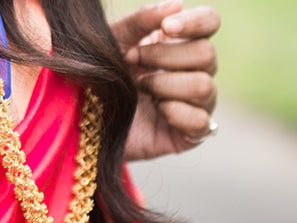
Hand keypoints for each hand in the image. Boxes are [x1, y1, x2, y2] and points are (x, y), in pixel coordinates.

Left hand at [111, 1, 220, 159]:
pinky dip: (177, 113)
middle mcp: (195, 72)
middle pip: (207, 54)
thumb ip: (141, 21)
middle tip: (134, 63)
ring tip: (141, 89)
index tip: (166, 28)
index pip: (210, 22)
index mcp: (181, 44)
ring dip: (167, 85)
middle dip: (166, 57)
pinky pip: (201, 121)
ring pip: (204, 86)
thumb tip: (176, 5)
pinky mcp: (189, 136)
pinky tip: (157, 112)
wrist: (86, 124)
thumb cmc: (103, 79)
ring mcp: (195, 105)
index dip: (195, 22)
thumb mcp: (115, 42)